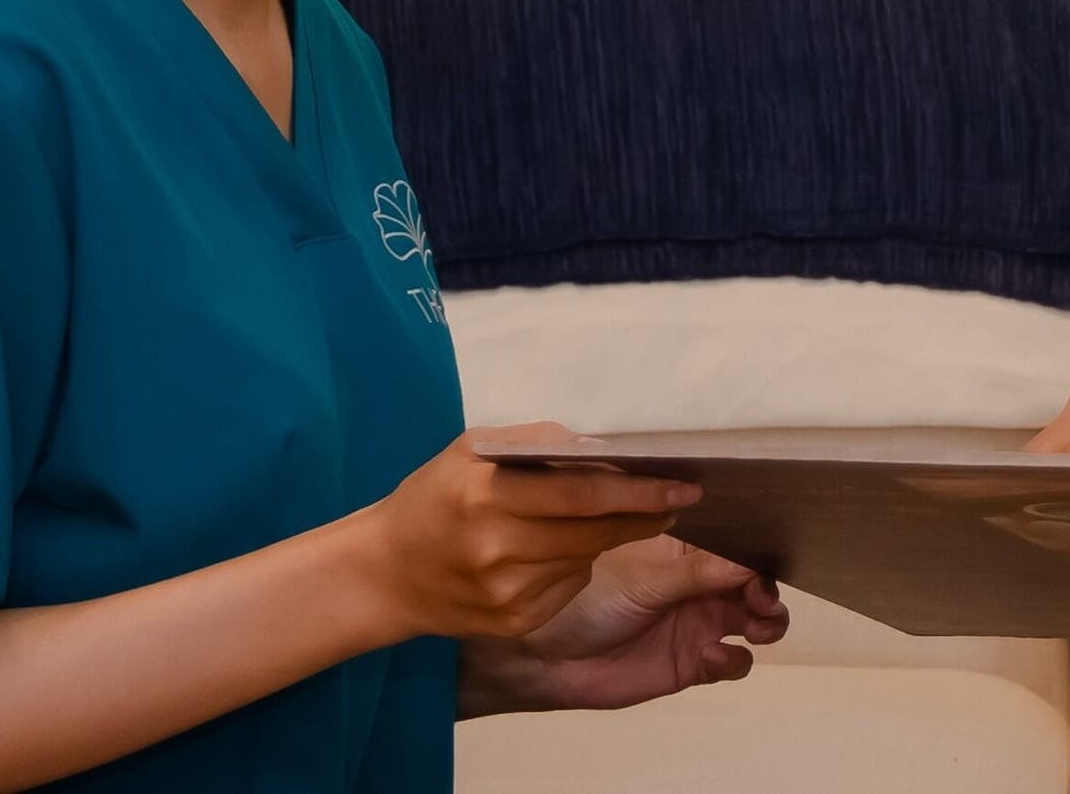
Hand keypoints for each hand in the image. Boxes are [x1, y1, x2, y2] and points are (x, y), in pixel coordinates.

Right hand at [356, 427, 704, 643]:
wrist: (383, 574)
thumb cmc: (434, 498)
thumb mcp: (471, 452)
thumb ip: (537, 446)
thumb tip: (604, 451)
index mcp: (487, 496)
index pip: (581, 495)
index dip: (639, 492)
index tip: (685, 486)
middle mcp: (498, 550)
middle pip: (594, 533)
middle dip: (644, 515)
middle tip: (679, 499)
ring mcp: (507, 594)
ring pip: (586, 560)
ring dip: (609, 538)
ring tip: (616, 516)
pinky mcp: (515, 623)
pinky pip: (568, 586)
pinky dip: (575, 564)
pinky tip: (554, 550)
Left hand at [459, 537, 788, 714]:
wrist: (547, 658)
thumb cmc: (584, 599)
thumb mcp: (643, 578)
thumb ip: (696, 570)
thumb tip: (748, 558)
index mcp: (685, 546)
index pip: (736, 539)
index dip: (759, 546)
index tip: (773, 552)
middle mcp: (699, 580)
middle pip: (754, 580)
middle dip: (767, 588)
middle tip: (761, 599)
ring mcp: (699, 621)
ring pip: (755, 618)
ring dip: (766, 621)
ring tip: (757, 626)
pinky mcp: (693, 661)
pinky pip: (732, 661)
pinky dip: (733, 660)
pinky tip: (713, 657)